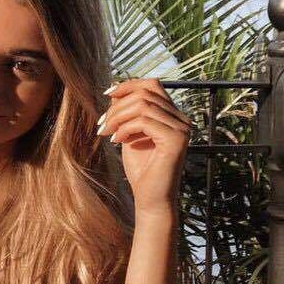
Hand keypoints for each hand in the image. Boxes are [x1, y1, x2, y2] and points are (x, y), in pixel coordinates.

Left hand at [97, 78, 191, 215]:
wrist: (150, 199)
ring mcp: (182, 129)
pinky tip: (116, 142)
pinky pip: (144, 121)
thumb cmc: (140, 169)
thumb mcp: (129, 133)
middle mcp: (182, 119)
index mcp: (173, 115)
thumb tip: (115, 89)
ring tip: (106, 133)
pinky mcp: (176, 139)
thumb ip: (127, 112)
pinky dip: (125, 128)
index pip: (153, 85)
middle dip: (117, 105)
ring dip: (117, 117)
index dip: (129, 84)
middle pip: (146, 93)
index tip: (107, 94)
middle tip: (102, 125)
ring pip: (143, 105)